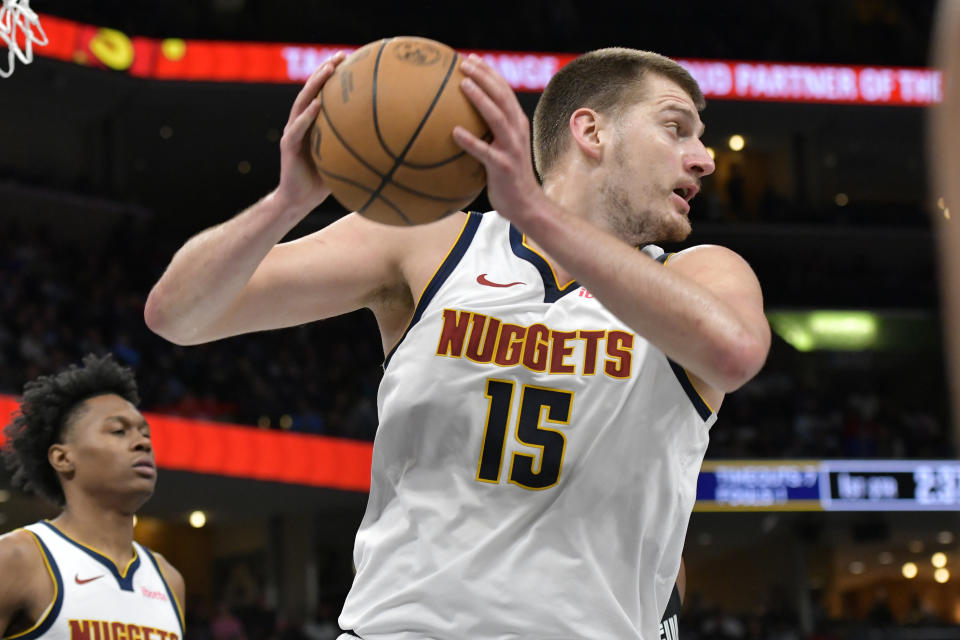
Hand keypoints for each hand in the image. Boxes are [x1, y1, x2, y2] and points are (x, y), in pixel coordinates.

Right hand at [276, 51, 346, 211]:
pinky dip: (307, 115)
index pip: (322, 94)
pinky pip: (298, 128)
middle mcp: (301, 124)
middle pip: (311, 90)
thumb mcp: (344, 161)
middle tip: (340, 56)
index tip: (351, 60)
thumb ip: (357, 149)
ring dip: (314, 85)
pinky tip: (318, 104)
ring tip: (328, 70)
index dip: (333, 77)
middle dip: (324, 71)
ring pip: (302, 102)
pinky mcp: (288, 147)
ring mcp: (293, 133)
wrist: (298, 201)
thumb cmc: (322, 182)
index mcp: (313, 125)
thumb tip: (390, 146)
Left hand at [453, 54, 544, 223]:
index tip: (472, 58)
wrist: (526, 205)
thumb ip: (488, 134)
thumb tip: (459, 122)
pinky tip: (454, 132)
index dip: (489, 73)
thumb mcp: (502, 149)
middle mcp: (517, 131)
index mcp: (517, 124)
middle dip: (484, 76)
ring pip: (497, 118)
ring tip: (463, 84)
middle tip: (464, 63)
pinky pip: (484, 152)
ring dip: (480, 99)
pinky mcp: (503, 167)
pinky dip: (470, 141)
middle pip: (502, 97)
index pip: (504, 91)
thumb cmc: (508, 177)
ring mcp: (512, 148)